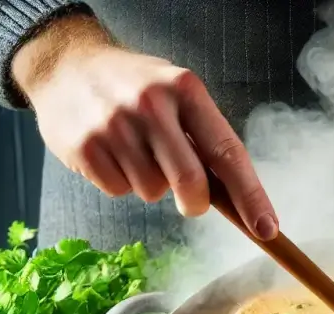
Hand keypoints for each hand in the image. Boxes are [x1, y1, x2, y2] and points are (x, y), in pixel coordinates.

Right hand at [12, 14, 277, 238]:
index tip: (267, 228)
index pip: (228, 153)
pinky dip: (121, 183)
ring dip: (151, 185)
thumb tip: (242, 203)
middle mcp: (151, 103)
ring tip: (136, 152)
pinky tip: (112, 154)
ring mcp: (114, 124)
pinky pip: (119, 191)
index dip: (251, 197)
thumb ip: (206, 141)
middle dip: (195, 203)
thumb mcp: (177, 97)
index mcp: (186, 90)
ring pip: (152, 192)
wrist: (66, 66)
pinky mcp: (85, 146)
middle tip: (190, 199)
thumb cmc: (137, 90)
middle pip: (191, 183)